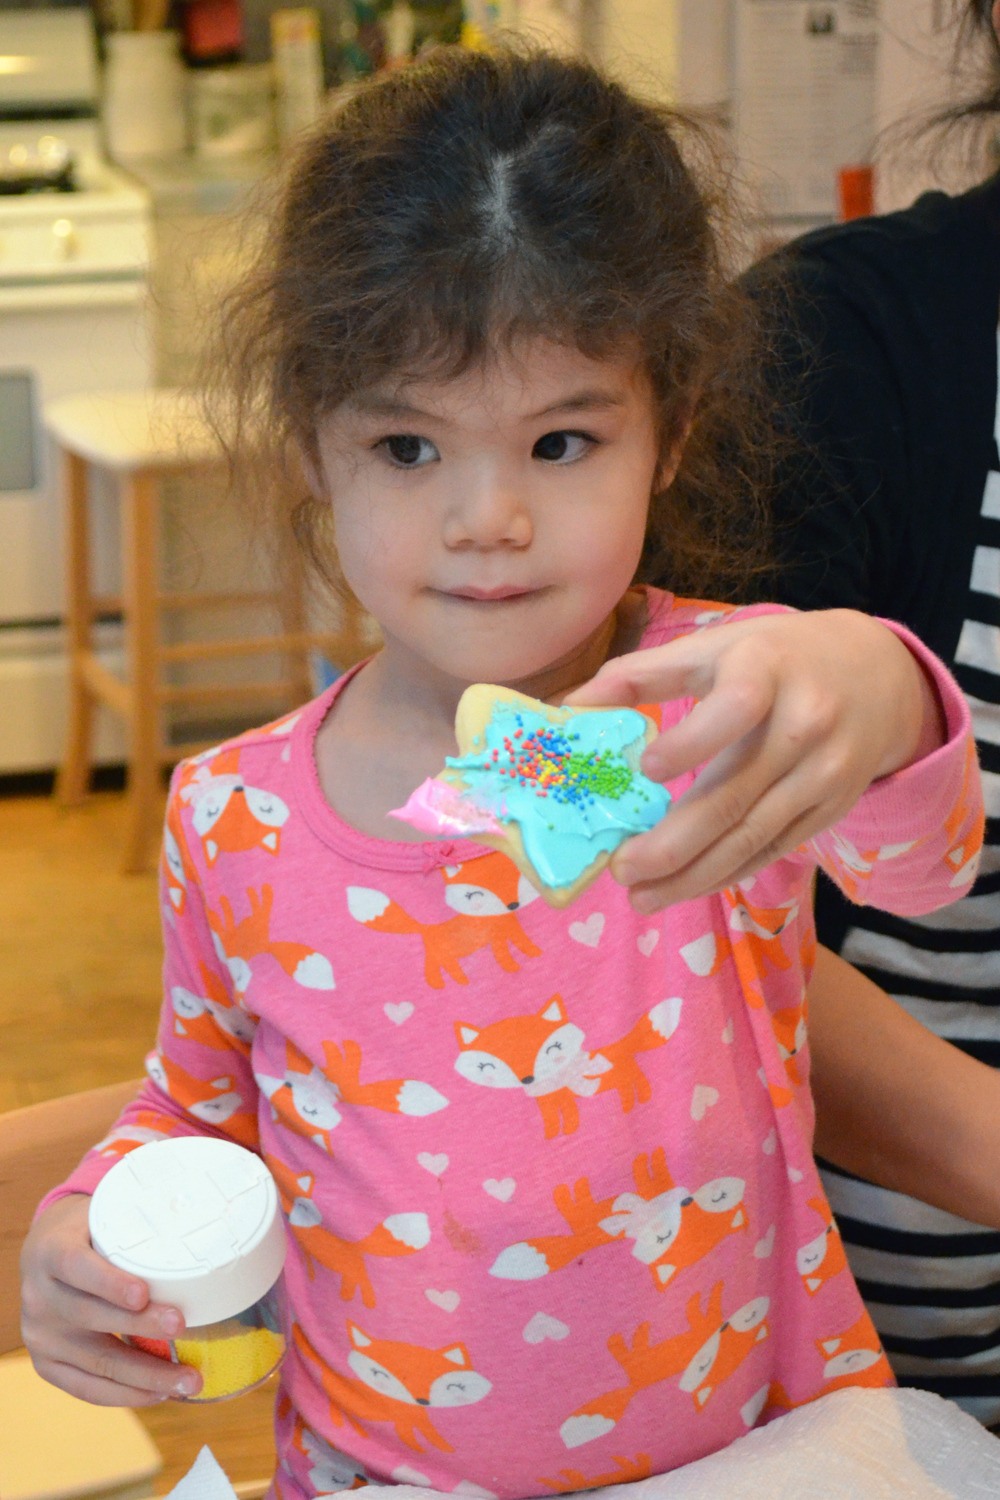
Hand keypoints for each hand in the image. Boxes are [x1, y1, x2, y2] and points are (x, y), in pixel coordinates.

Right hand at [20, 1194, 201, 1405]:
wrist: (44, 1254)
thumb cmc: (89, 1232)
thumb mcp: (102, 1214)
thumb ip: (137, 1224)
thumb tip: (203, 1221)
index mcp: (51, 1253)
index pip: (77, 1267)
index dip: (110, 1283)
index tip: (144, 1293)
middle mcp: (41, 1298)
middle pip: (92, 1318)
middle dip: (141, 1328)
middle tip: (182, 1327)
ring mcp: (41, 1337)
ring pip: (96, 1362)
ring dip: (147, 1375)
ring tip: (189, 1379)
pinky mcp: (47, 1364)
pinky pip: (87, 1388)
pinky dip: (126, 1394)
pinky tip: (160, 1393)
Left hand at [565, 608, 943, 910]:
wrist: (879, 677)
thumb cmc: (775, 658)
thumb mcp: (716, 647)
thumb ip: (642, 673)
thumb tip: (569, 705)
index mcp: (768, 671)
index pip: (735, 707)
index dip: (693, 741)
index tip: (646, 768)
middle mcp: (804, 724)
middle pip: (736, 794)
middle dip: (674, 841)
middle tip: (621, 869)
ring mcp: (824, 773)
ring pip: (753, 836)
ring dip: (693, 875)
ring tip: (641, 896)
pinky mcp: (831, 808)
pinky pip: (773, 850)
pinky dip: (726, 874)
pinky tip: (685, 887)